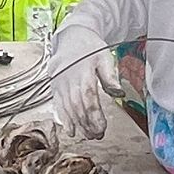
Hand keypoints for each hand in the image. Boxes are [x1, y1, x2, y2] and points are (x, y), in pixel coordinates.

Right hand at [48, 19, 107, 141]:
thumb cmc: (89, 47)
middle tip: (97, 136)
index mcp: (83, 73)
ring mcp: (60, 85)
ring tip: (88, 136)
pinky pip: (59, 106)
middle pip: (78, 107)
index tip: (102, 128)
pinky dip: (64, 120)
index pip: (89, 98)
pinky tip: (71, 131)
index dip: (94, 116)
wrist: (71, 37)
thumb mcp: (104, 57)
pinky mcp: (55, 88)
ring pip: (68, 109)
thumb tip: (118, 93)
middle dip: (87, 124)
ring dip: (78, 125)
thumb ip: (110, 76)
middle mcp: (69, 81)